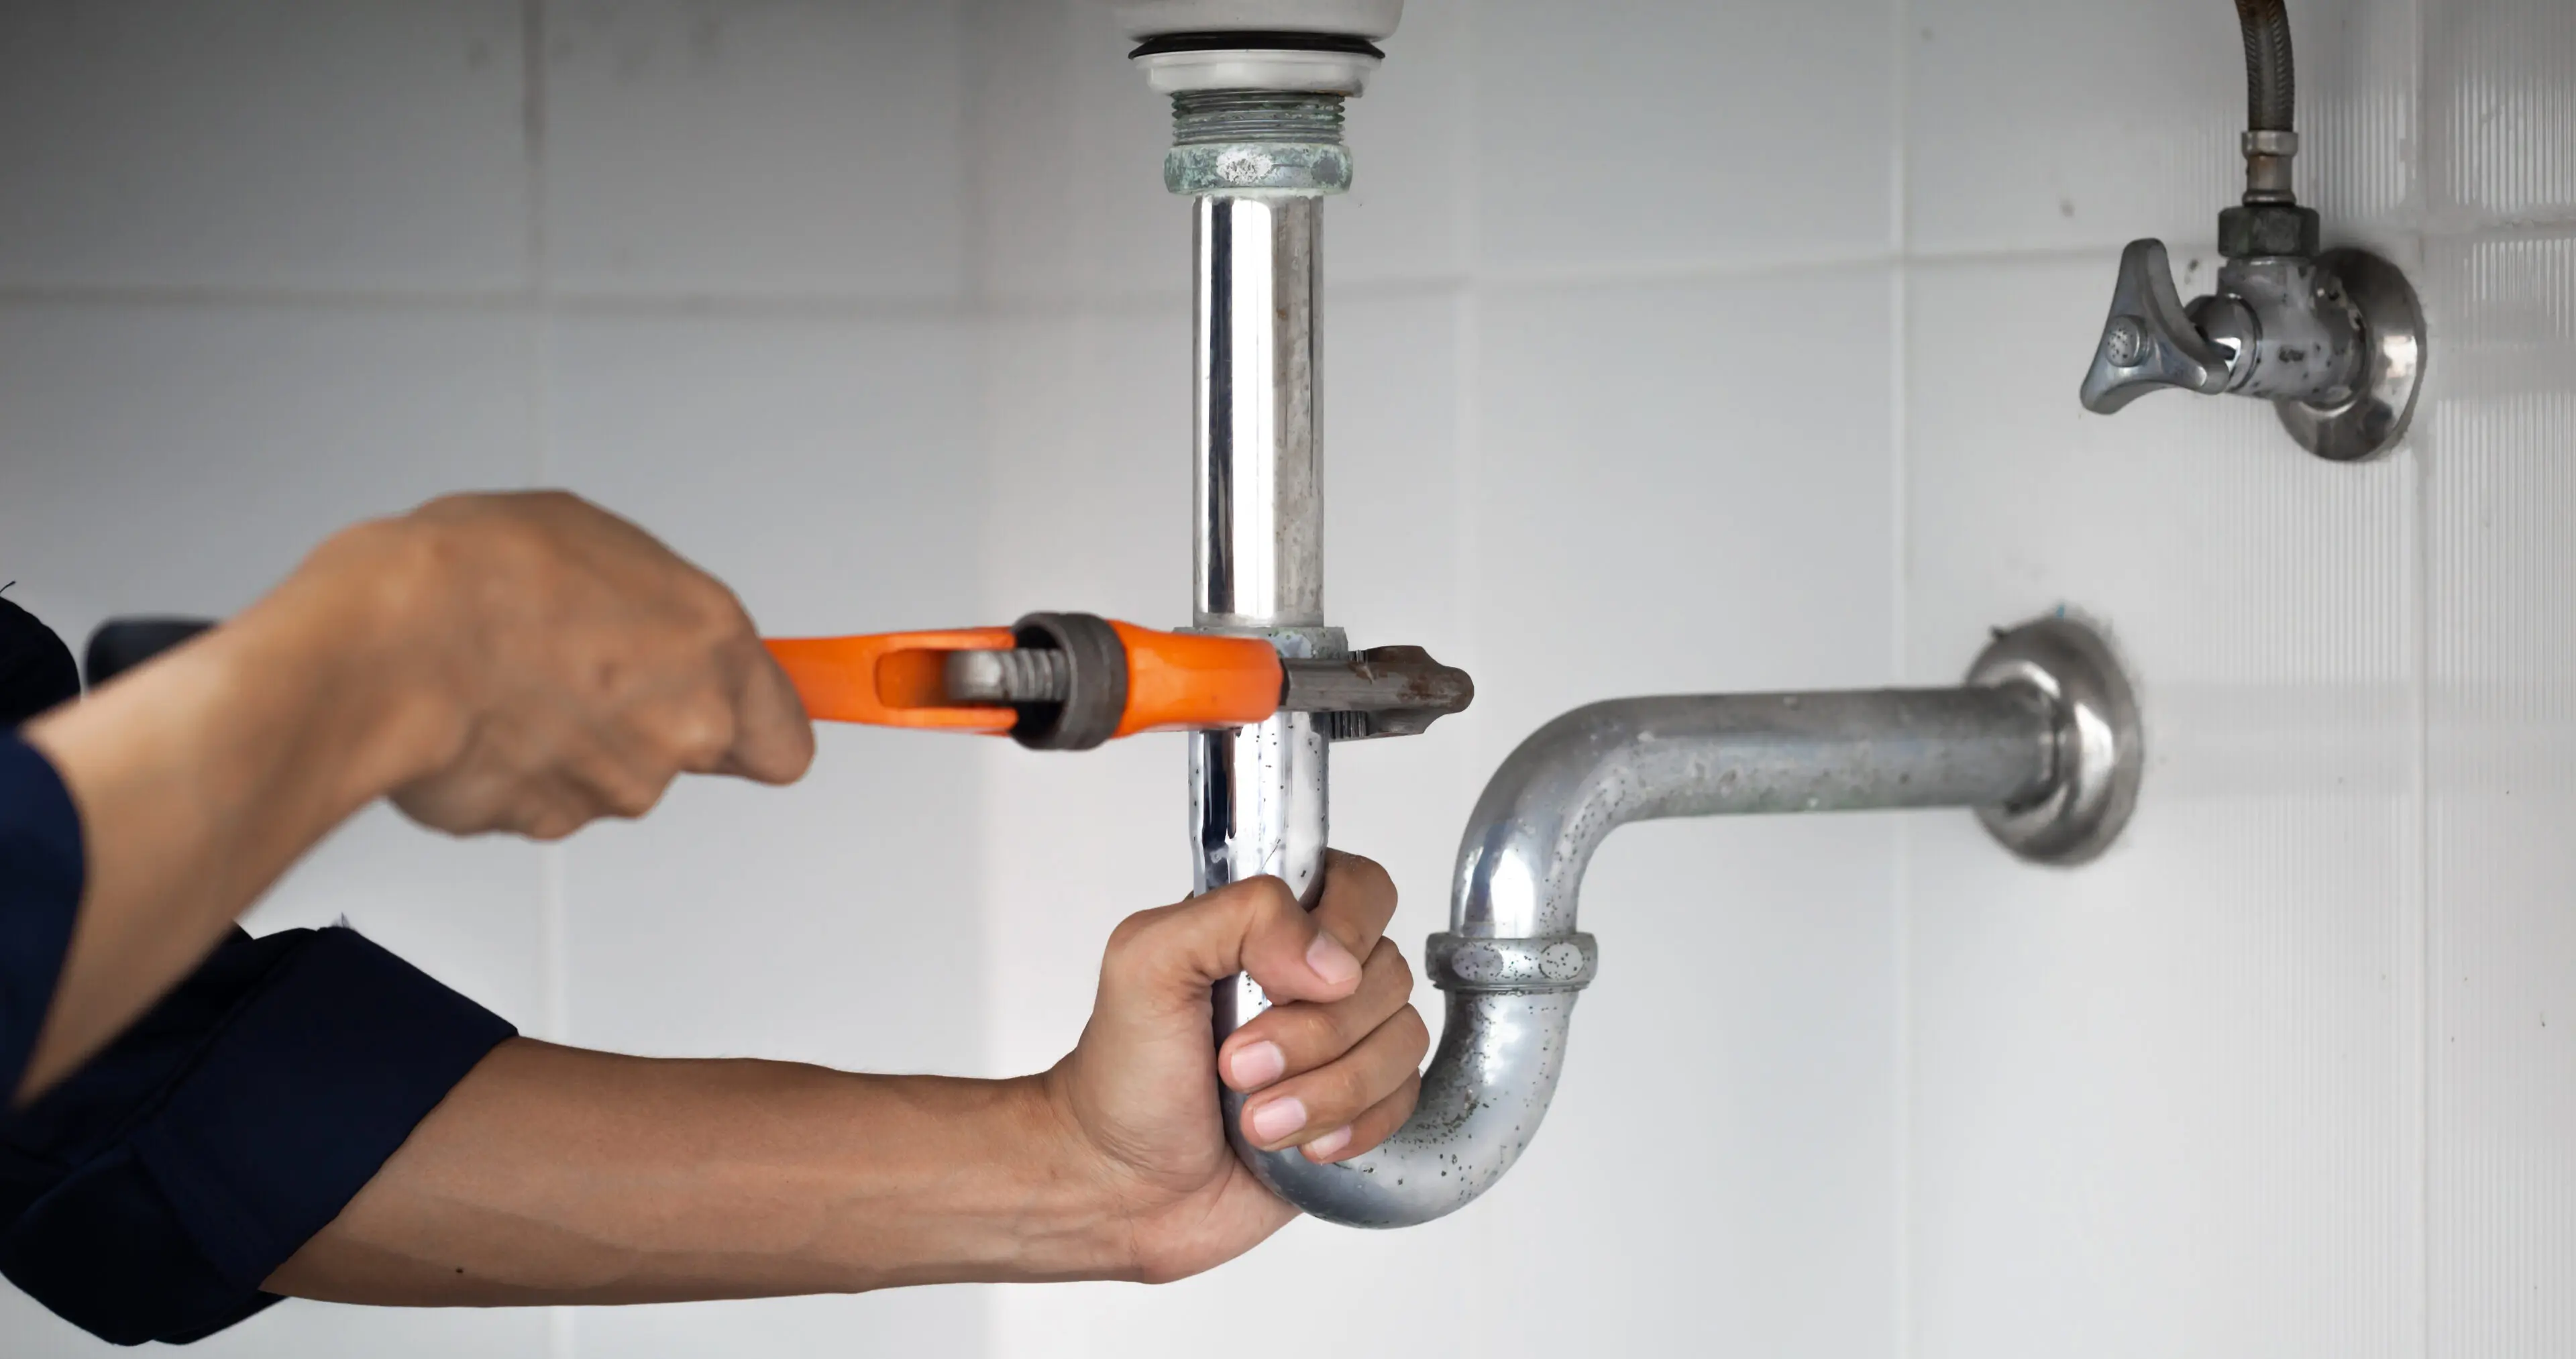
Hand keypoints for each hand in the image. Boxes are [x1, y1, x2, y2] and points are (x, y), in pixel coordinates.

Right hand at [322, 490, 815, 838]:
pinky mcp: (545, 822)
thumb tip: (654, 622)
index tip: (758, 720)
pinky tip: (479, 717)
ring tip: (512, 679)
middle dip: (648, 721)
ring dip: (576, 741)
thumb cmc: (476, 574)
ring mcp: (616, 785)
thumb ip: (654, 603)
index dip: (761, 726)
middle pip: (694, 753)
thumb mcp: (594, 539)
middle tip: (583, 668)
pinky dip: (517, 768)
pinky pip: (543, 796)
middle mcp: (682, 727)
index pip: (786, 735)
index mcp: (713, 644)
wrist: (384, 646)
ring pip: (614, 776)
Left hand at [1042, 851, 1428, 1281]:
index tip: (1291, 983)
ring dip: (1327, 1091)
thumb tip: (1332, 958)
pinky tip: (1299, 1143)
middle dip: (1313, 1035)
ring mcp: (1342, 1044)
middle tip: (1236, 1066)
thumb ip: (1237, 917)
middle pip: (1387, 974)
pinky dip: (1352, 1127)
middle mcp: (1314, 978)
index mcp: (1268, 926)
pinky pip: (1406, 1101)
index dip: (1346, 931)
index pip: (1361, 888)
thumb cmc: (1124, 1079)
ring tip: (1256, 1120)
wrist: (1122, 1188)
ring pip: (1403, 1042)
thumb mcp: (1145, 965)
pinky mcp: (1358, 1107)